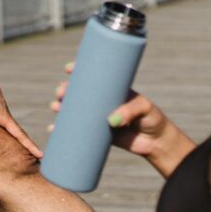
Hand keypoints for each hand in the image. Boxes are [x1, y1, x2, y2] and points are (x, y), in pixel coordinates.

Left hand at [0, 55, 42, 159]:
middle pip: (18, 134)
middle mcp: (3, 114)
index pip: (19, 134)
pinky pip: (0, 124)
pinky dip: (4, 133)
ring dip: (17, 140)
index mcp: (3, 115)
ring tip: (24, 151)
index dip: (30, 146)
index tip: (41, 156)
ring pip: (9, 129)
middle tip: (38, 157)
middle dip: (27, 145)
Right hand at [51, 63, 170, 157]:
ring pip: (75, 110)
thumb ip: (130, 112)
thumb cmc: (153, 119)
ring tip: (55, 108)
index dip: (80, 70)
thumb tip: (111, 120)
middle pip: (80, 92)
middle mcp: (104, 101)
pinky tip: (53, 128)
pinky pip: (78, 130)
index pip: (94, 75)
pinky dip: (64, 129)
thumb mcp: (144, 109)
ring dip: (61, 107)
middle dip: (66, 90)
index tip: (70, 68)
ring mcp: (99, 117)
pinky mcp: (99, 134)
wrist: (157, 142)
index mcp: (113, 89)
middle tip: (61, 92)